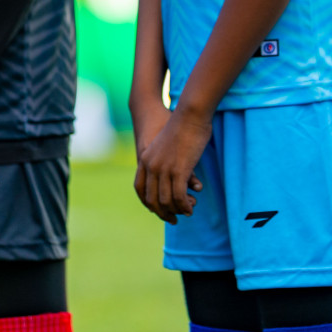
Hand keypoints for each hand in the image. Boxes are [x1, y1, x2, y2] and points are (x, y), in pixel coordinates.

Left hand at [134, 106, 208, 223]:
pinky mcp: (178, 171)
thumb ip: (165, 155)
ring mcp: (163, 169)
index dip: (148, 202)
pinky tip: (191, 207)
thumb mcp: (167, 142)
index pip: (140, 188)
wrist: (190, 112)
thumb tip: (173, 166)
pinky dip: (185, 205)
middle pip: (152, 199)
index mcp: (145, 159)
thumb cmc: (183, 122)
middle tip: (174, 219)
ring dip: (177, 210)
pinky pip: (179, 196)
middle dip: (163, 212)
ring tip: (187, 212)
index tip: (159, 209)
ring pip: (166, 200)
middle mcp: (151, 166)